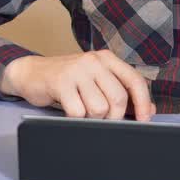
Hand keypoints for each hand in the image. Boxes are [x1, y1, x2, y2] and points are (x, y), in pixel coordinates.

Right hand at [0, 50, 154, 121]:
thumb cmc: (67, 81)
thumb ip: (121, 92)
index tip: (144, 120)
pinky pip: (78, 112)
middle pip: (117, 98)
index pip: (134, 80)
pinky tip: (68, 111)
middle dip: (113, 117)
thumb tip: (148, 109)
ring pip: (99, 108)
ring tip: (81, 111)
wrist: (31, 73)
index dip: (142, 103)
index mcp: (107, 59)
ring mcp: (76, 70)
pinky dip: (75, 119)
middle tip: (102, 120)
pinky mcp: (60, 82)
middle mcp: (94, 61)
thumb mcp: (96, 82)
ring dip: (91, 119)